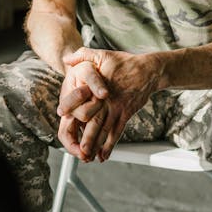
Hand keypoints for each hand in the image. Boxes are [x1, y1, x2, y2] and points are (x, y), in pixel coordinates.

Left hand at [60, 47, 160, 161]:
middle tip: (78, 150)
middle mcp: (107, 100)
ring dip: (96, 144)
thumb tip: (67, 58)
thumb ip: (83, 55)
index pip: (83, 96)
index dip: (72, 103)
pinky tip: (104, 155)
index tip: (62, 113)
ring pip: (105, 130)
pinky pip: (117, 132)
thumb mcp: (102, 54)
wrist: (149, 70)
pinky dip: (110, 145)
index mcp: (99, 86)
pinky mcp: (126, 114)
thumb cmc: (125, 63)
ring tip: (88, 157)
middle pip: (94, 120)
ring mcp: (117, 109)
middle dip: (86, 136)